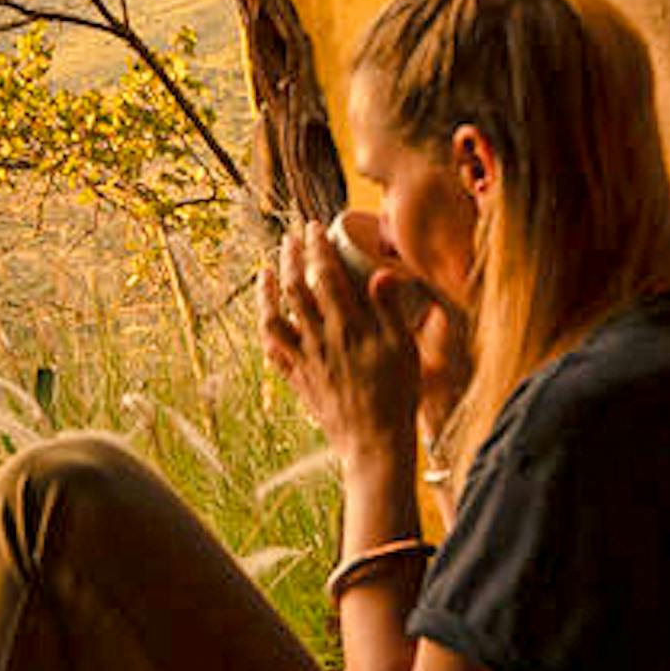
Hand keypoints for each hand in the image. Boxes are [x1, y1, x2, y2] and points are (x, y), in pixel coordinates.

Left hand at [258, 219, 422, 474]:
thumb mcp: (405, 349)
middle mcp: (320, 338)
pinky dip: (266, 330)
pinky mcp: (297, 378)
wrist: (374, 442)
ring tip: (266, 271)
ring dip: (267, 291)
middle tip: (291, 237)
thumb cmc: (397, 395)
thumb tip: (382, 273)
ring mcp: (304, 359)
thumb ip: (391, 309)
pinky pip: (272, 350)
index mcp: (349, 326)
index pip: (327, 275)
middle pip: (296, 288)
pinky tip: (265, 317)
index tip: (314, 228)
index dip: (318, 247)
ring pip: (274, 316)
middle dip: (290, 258)